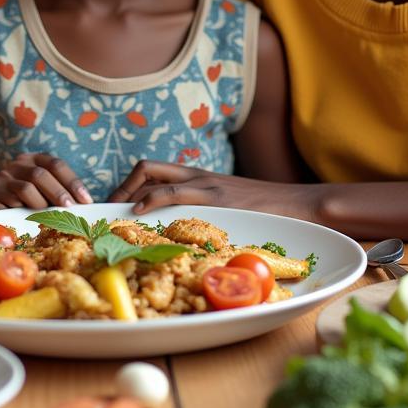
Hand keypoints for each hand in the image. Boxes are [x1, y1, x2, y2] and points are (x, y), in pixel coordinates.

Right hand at [0, 153, 93, 213]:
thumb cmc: (12, 208)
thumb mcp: (34, 195)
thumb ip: (54, 195)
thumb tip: (85, 207)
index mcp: (30, 161)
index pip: (55, 164)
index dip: (72, 181)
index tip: (86, 201)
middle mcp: (14, 166)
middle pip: (41, 173)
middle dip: (60, 192)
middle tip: (72, 210)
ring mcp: (0, 180)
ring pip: (27, 186)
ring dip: (42, 204)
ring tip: (49, 218)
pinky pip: (10, 203)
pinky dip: (23, 212)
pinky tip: (27, 221)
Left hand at [108, 160, 318, 221]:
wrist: (296, 205)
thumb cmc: (263, 213)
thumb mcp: (226, 209)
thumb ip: (203, 214)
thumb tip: (182, 239)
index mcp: (197, 178)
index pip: (153, 172)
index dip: (129, 186)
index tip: (115, 208)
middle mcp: (196, 175)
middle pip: (146, 167)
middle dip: (121, 188)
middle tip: (111, 211)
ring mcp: (204, 183)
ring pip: (153, 175)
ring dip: (128, 193)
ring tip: (116, 212)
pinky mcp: (213, 196)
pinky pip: (173, 192)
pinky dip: (150, 199)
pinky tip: (138, 213)